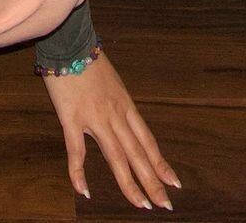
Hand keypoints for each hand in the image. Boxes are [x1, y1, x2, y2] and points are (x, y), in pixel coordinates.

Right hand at [41, 52, 181, 209]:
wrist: (70, 41)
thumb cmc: (89, 58)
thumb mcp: (112, 80)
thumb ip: (117, 100)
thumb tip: (123, 116)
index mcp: (125, 105)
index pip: (148, 141)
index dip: (161, 163)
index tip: (174, 182)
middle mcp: (115, 114)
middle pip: (137, 153)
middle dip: (152, 181)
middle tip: (165, 204)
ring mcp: (94, 118)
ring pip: (116, 157)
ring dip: (129, 183)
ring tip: (141, 204)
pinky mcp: (71, 118)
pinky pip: (77, 151)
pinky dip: (79, 174)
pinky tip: (84, 192)